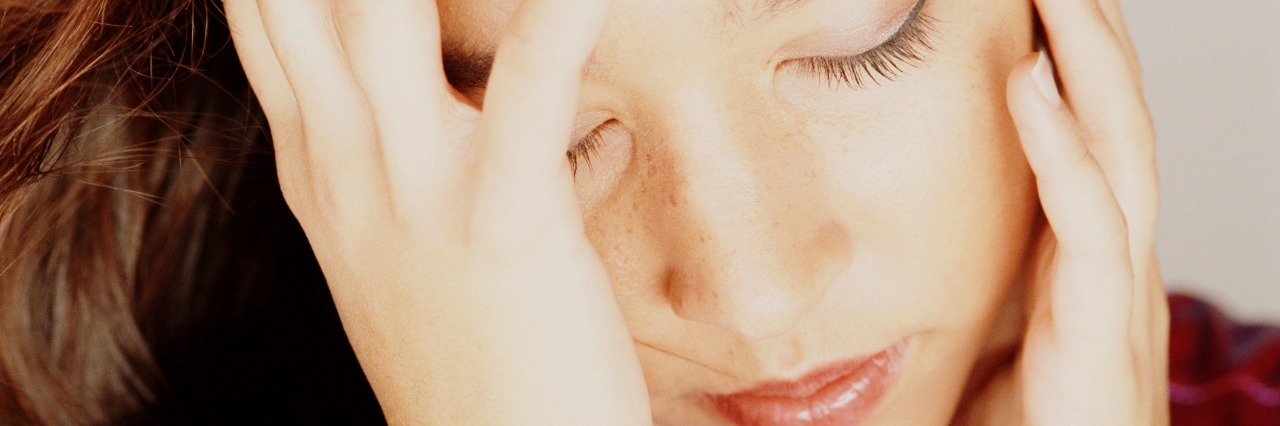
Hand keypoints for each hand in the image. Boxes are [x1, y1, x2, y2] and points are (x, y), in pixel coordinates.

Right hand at [223, 0, 649, 423]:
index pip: (268, 10)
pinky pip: (528, 92)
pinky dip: (557, 21)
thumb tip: (572, 111)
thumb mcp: (433, 243)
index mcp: (321, 162)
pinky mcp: (502, 224)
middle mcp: (345, 166)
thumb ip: (472, 154)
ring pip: (375, 16)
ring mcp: (414, 195)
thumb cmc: (482, 352)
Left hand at [967, 0, 1168, 423]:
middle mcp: (1111, 259)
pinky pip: (1089, 220)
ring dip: (1089, 59)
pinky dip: (1063, 146)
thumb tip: (894, 242)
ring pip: (1118, 148)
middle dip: (1095, 37)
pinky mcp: (1103, 328)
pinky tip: (1030, 83)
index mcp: (1082, 257)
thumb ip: (967, 279)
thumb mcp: (986, 337)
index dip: (1075, 62)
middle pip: (1115, 121)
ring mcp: (1116, 290)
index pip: (1087, 136)